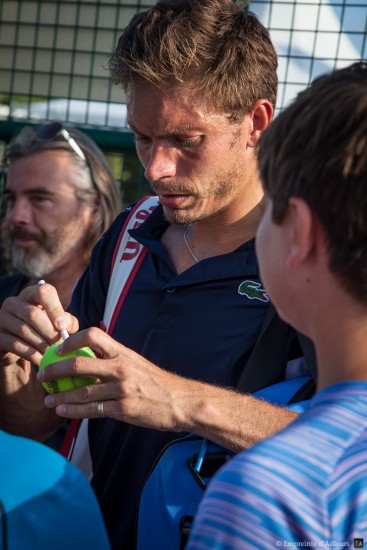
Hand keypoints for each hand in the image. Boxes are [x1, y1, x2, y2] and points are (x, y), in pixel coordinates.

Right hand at [0, 282, 78, 366]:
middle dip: (49, 332)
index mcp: (31, 294)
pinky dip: (31, 354)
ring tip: (52, 354)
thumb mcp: (58, 324)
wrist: (20, 350)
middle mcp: (13, 303)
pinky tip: (41, 361)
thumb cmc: (43, 331)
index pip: (43, 292)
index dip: (55, 309)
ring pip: (24, 330)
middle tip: (60, 346)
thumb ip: (67, 321)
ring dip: (41, 344)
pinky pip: (15, 344)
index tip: (63, 327)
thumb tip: (67, 326)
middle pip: (33, 314)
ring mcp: (2, 318)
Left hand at [38, 326, 189, 431]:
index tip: (58, 348)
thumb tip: (89, 357)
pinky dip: (73, 411)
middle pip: (79, 364)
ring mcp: (121, 389)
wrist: (180, 402)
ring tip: (48, 400)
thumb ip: (114, 359)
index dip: (72, 340)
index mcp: (124, 353)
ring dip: (60, 396)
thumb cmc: (157, 383)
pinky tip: (63, 412)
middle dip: (55, 370)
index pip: (93, 335)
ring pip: (81, 391)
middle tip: (43, 376)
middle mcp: (121, 368)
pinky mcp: (123, 410)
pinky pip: (91, 410)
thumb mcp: (137, 362)